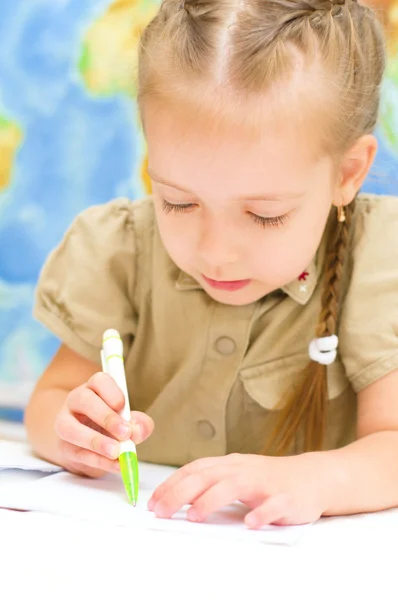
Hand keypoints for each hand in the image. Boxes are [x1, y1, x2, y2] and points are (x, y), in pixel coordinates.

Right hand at [55, 372, 153, 477]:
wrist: (92, 448)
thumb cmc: (113, 427)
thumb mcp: (131, 422)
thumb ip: (140, 424)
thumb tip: (137, 431)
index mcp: (95, 388)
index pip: (99, 381)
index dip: (111, 392)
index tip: (123, 406)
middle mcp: (76, 401)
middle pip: (83, 400)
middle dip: (106, 417)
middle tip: (125, 433)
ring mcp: (65, 423)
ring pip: (70, 428)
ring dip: (95, 441)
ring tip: (116, 452)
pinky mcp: (64, 446)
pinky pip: (76, 452)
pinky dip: (98, 460)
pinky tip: (115, 465)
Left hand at [148, 453, 329, 527]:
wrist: (313, 477)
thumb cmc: (269, 480)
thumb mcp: (238, 475)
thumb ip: (213, 484)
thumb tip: (177, 500)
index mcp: (230, 465)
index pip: (195, 470)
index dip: (173, 484)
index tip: (154, 502)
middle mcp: (244, 470)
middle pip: (208, 476)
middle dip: (181, 493)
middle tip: (162, 511)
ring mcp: (265, 483)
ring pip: (235, 486)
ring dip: (212, 500)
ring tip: (194, 515)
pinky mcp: (286, 498)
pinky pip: (273, 505)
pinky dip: (261, 513)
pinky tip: (249, 523)